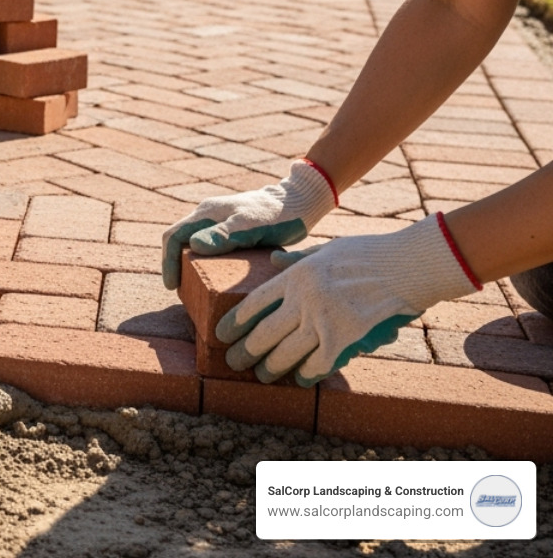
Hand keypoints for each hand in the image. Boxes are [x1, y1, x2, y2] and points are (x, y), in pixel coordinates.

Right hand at [161, 159, 335, 288]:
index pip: (174, 237)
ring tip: (193, 287)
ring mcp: (218, 220)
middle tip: (180, 290)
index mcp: (206, 213)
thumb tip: (194, 245)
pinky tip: (213, 275)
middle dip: (174, 264)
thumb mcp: (250, 227)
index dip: (168, 262)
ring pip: (192, 242)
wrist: (299, 202)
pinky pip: (207, 244)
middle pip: (179, 240)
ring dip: (187, 264)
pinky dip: (203, 261)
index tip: (172, 286)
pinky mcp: (230, 227)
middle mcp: (207, 214)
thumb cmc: (276, 215)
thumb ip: (223, 235)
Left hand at [215, 214, 478, 386]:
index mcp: (295, 275)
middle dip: (246, 351)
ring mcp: (323, 320)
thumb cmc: (368, 254)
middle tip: (234, 363)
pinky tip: (300, 380)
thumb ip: (297, 259)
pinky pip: (319, 363)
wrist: (407, 265)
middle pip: (264, 332)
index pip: (254, 303)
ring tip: (261, 376)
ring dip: (271, 367)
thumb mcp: (326, 249)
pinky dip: (307, 374)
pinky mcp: (345, 338)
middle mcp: (303, 299)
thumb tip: (272, 260)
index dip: (235, 322)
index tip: (222, 335)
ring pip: (287, 352)